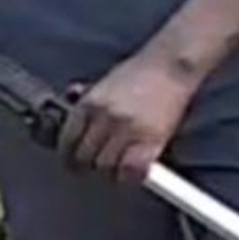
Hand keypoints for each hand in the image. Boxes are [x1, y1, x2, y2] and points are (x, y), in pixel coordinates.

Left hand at [62, 49, 199, 183]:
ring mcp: (126, 130)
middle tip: (97, 166)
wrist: (172, 64)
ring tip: (117, 166)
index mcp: (89, 103)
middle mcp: (104, 117)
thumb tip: (71, 97)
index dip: (69, 155)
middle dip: (88, 165)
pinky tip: (134, 171)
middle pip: (83, 157)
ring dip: (110, 170)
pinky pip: (131, 171)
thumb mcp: (106, 81)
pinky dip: (130, 175)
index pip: (67, 141)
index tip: (74, 161)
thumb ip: (88, 95)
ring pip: (105, 166)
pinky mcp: (150, 140)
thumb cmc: (141, 71)